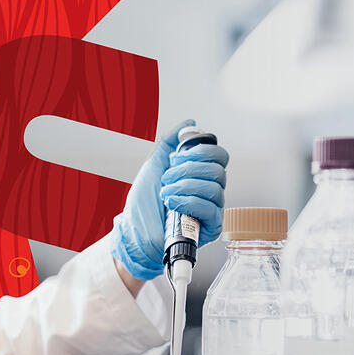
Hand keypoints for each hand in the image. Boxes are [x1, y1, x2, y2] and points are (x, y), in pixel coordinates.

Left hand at [113, 119, 228, 281]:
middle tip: (167, 177)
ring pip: (214, 187)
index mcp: (201, 174)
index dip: (200, 152)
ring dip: (184, 186)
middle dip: (188, 169)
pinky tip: (171, 203)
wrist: (134, 230)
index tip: (176, 158)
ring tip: (165, 192)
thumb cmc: (143, 202)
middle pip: (218, 169)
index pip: (219, 156)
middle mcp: (210, 190)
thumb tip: (190, 124)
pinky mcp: (211, 227)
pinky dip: (188, 201)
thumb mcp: (154, 164)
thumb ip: (171, 142)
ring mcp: (212, 208)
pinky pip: (210, 208)